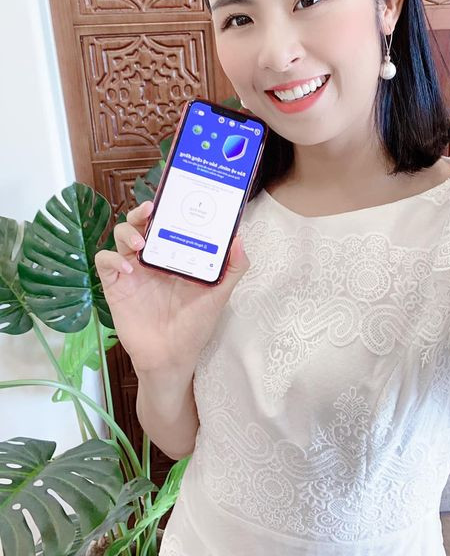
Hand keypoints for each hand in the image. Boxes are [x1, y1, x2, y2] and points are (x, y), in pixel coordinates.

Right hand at [94, 201, 249, 372]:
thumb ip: (233, 268)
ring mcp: (132, 271)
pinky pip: (104, 263)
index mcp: (174, 255)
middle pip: (139, 223)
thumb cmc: (195, 326)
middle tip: (150, 210)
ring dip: (127, 233)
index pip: (166, 223)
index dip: (166, 207)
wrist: (172, 358)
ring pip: (120, 237)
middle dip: (141, 212)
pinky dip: (111, 260)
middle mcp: (151, 258)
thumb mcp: (219, 295)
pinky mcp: (116, 286)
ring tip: (141, 244)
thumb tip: (239, 238)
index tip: (171, 197)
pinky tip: (128, 269)